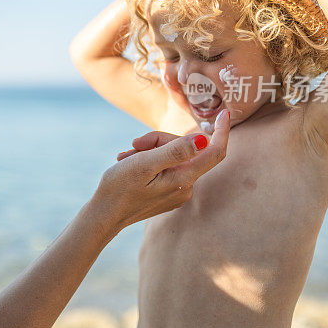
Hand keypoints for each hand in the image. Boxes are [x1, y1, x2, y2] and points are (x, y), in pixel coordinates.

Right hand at [91, 109, 229, 233]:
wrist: (104, 213)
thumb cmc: (121, 186)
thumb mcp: (145, 163)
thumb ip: (175, 151)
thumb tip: (203, 138)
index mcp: (184, 178)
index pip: (214, 152)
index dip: (221, 131)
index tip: (223, 113)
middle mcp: (186, 187)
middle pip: (185, 149)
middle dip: (160, 140)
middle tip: (135, 144)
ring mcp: (177, 191)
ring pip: (173, 156)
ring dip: (150, 150)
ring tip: (127, 158)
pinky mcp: (168, 193)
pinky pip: (166, 167)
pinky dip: (150, 161)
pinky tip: (132, 165)